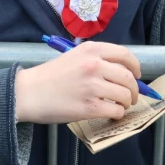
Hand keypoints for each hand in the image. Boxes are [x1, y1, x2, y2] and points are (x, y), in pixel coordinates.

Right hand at [14, 41, 141, 123]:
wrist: (28, 92)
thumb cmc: (49, 75)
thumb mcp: (73, 56)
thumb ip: (95, 60)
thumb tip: (120, 72)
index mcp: (91, 50)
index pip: (126, 56)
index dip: (136, 67)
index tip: (136, 75)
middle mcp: (95, 65)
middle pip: (129, 78)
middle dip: (134, 90)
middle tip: (129, 96)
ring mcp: (93, 86)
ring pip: (125, 96)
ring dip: (126, 103)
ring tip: (119, 106)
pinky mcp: (90, 107)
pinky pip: (115, 111)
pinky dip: (117, 114)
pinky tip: (110, 114)